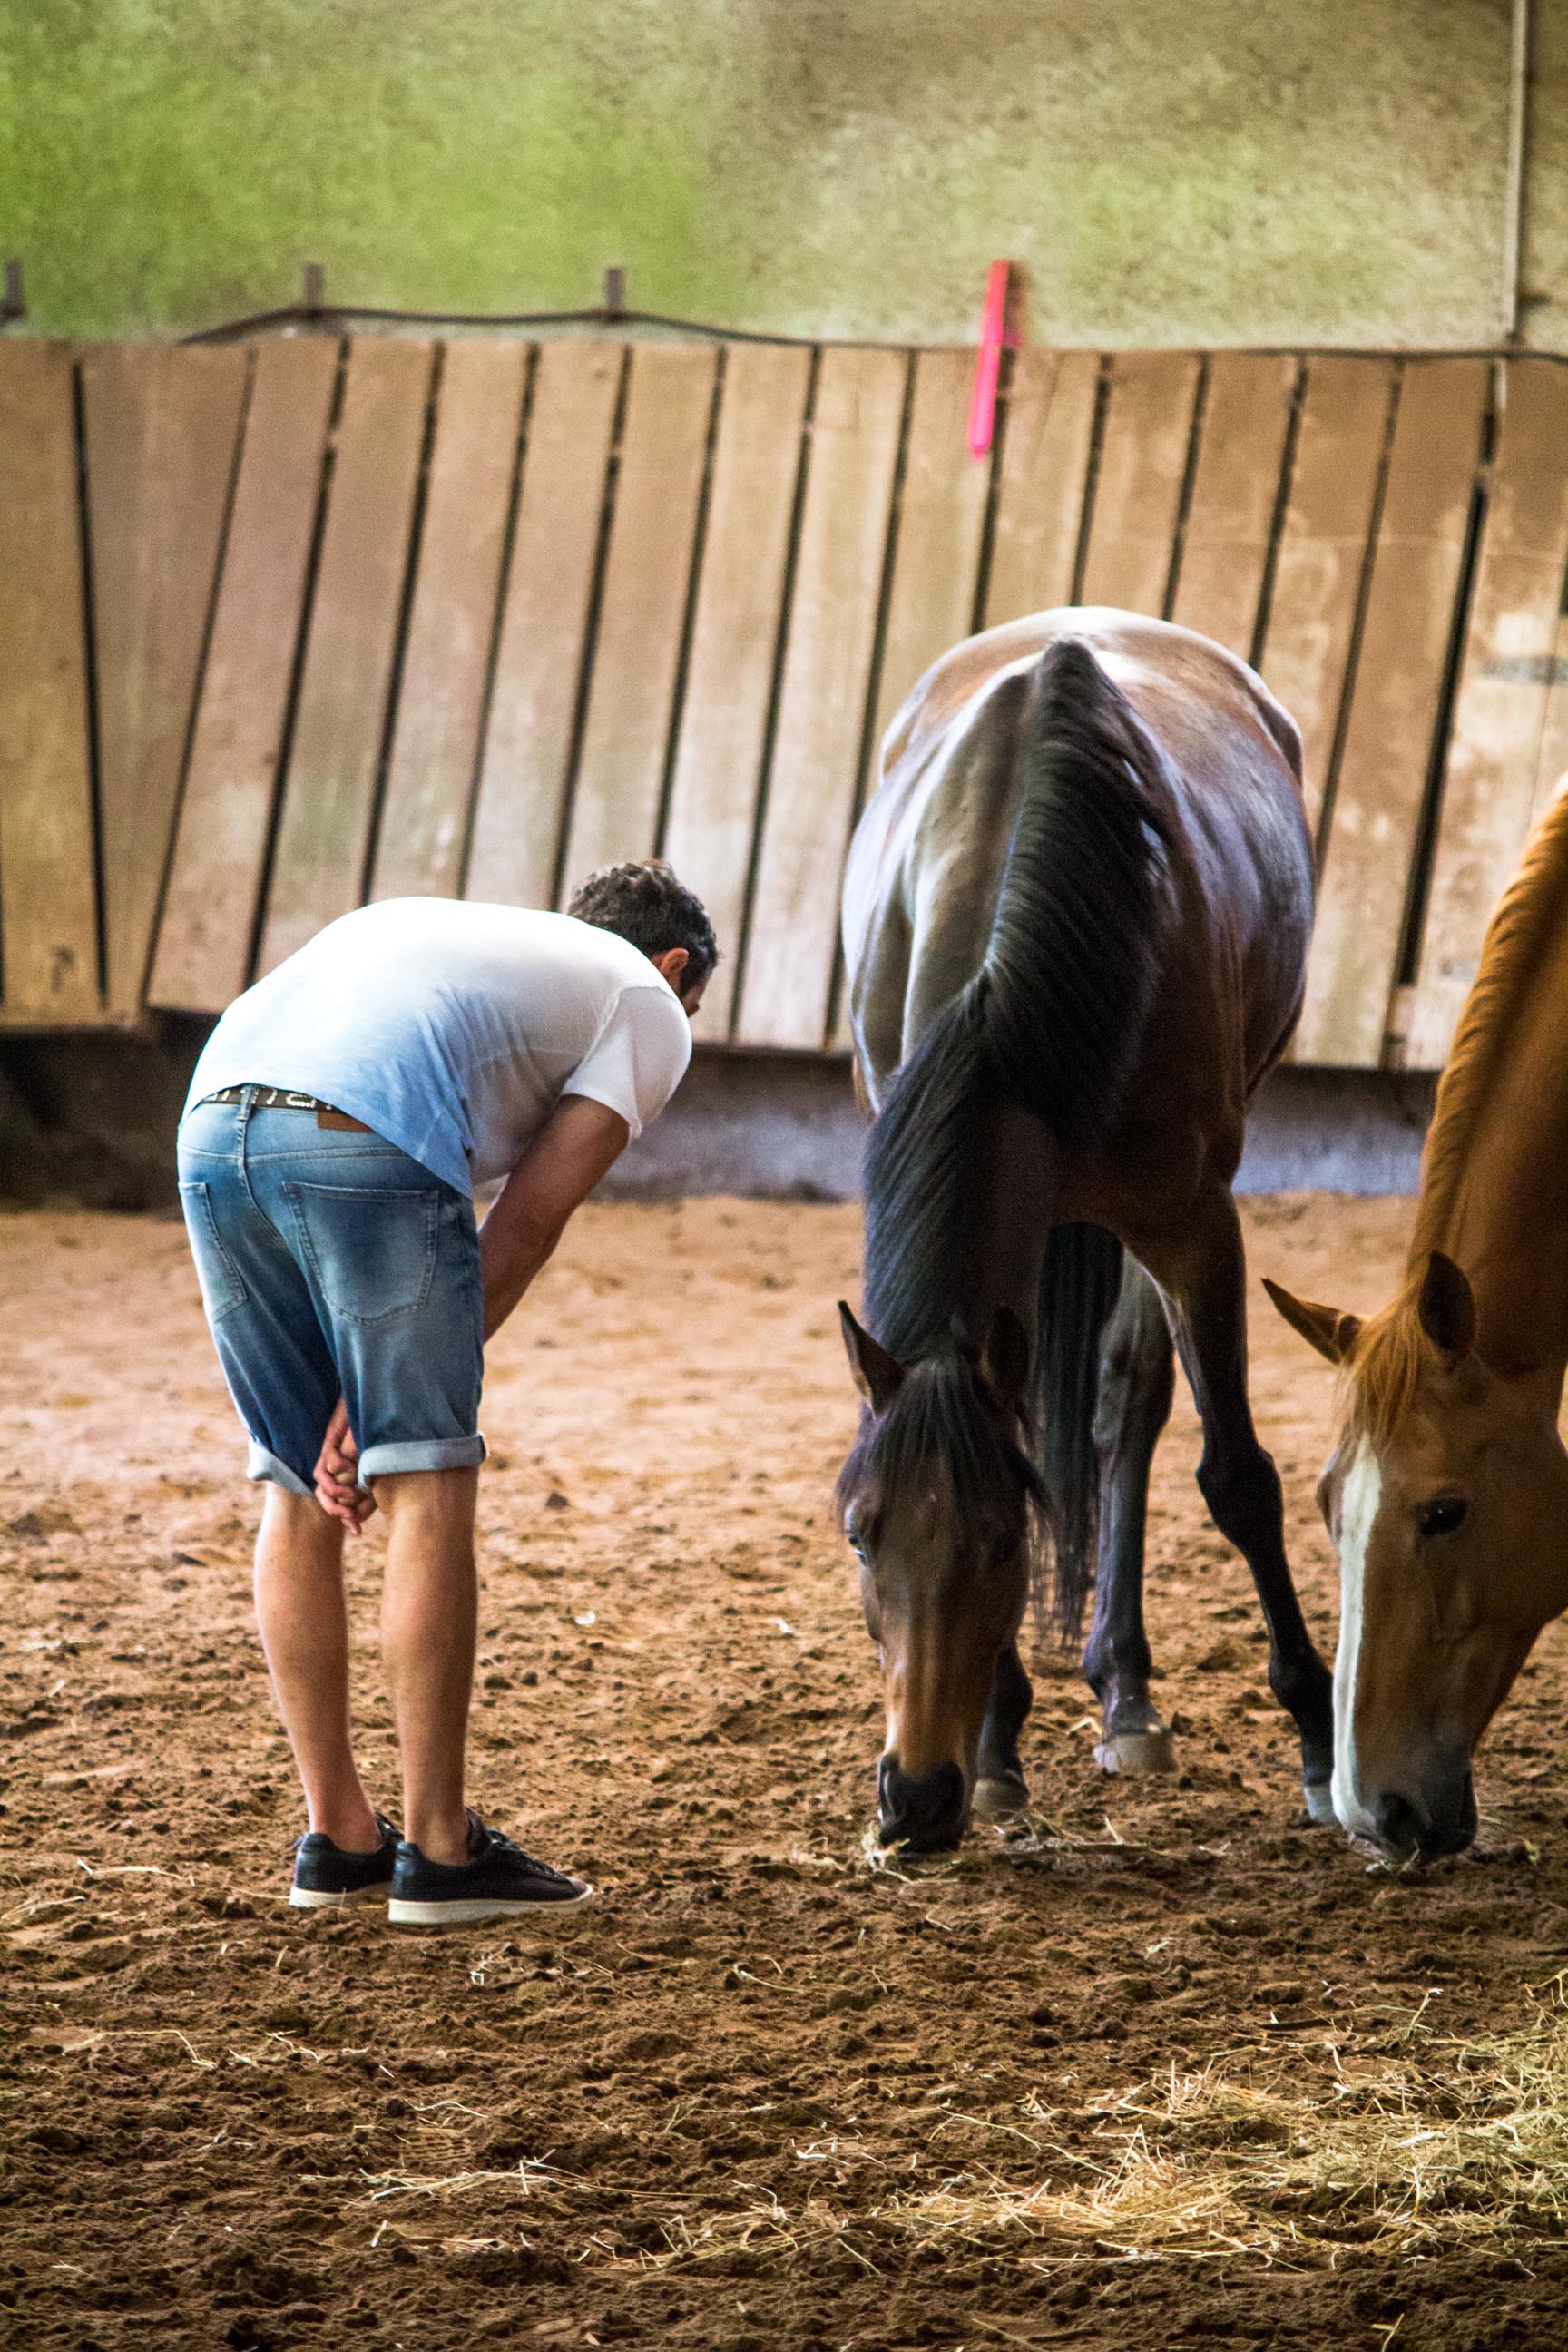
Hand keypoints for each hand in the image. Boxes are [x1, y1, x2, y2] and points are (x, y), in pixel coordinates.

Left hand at [314, 1398, 376, 1532]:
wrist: (381, 1403)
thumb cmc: (387, 1434)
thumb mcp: (383, 1466)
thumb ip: (377, 1485)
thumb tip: (375, 1509)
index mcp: (349, 1475)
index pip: (340, 1502)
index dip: (347, 1518)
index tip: (358, 1530)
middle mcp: (337, 1466)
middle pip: (323, 1494)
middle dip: (333, 1509)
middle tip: (349, 1516)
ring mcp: (333, 1452)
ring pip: (320, 1479)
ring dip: (334, 1490)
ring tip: (353, 1493)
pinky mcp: (332, 1435)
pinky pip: (326, 1456)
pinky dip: (336, 1464)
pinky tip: (352, 1465)